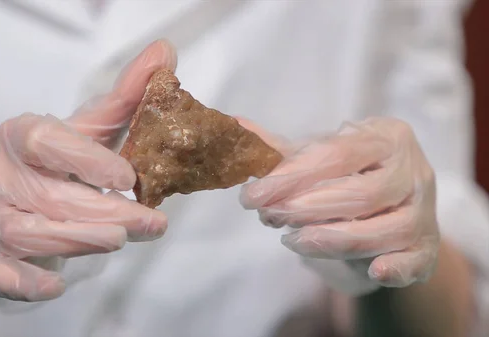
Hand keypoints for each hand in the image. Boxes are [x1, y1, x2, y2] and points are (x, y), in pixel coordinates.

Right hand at [0, 40, 176, 303]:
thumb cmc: (51, 166)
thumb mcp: (85, 132)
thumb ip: (124, 99)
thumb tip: (166, 53)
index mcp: (19, 136)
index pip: (47, 141)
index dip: (86, 159)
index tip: (128, 178)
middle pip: (51, 196)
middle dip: (105, 212)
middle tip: (152, 222)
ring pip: (33, 233)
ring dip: (81, 240)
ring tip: (122, 239)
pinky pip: (7, 274)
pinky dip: (30, 282)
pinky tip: (56, 285)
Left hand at [240, 117, 439, 287]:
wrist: (390, 203)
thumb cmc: (347, 175)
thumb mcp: (316, 158)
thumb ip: (278, 150)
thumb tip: (234, 127)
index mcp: (386, 137)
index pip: (338, 154)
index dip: (291, 177)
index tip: (252, 196)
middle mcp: (413, 170)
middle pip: (362, 194)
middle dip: (307, 209)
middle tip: (268, 217)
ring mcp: (425, 210)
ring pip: (384, 229)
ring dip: (332, 239)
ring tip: (291, 240)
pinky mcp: (427, 247)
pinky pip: (417, 260)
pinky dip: (397, 267)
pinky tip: (373, 272)